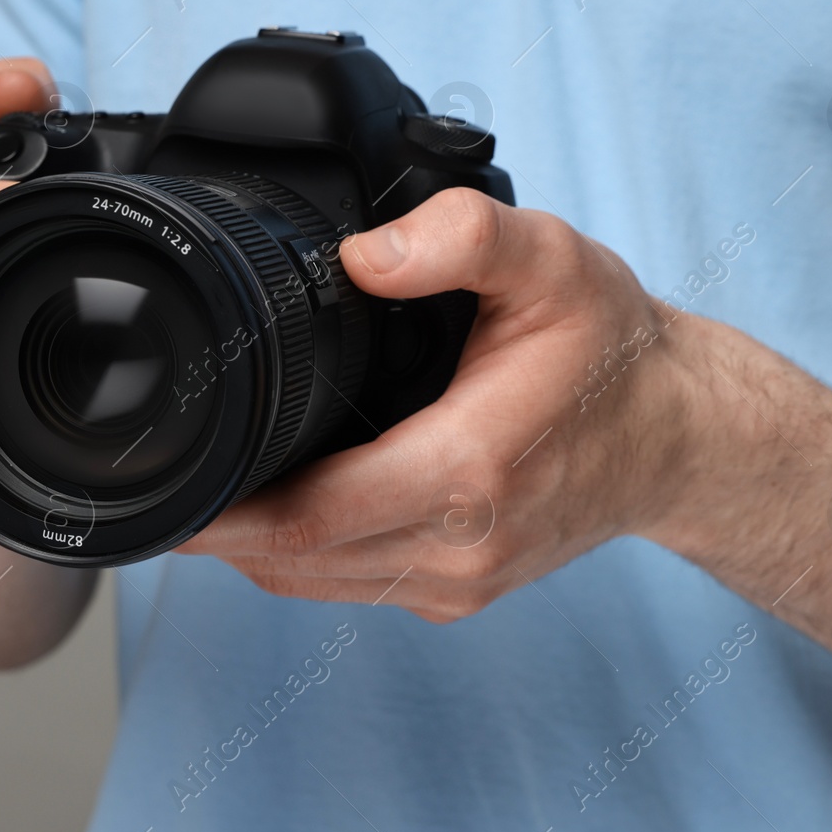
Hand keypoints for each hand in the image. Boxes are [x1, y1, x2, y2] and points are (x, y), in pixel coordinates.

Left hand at [177, 188, 704, 622]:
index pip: (304, 517)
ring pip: (312, 580)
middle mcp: (458, 550)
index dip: (218, 512)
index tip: (157, 485)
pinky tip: (275, 506)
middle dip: (212, 527)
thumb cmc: (610, 351)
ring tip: (197, 491)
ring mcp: (459, 584)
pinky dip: (297, 553)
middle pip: (290, 558)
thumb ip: (461, 237)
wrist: (680, 436)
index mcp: (465, 475)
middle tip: (151, 479)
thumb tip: (361, 256)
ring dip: (248, 544)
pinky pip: (349, 584)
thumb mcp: (550, 260)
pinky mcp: (460, 594)